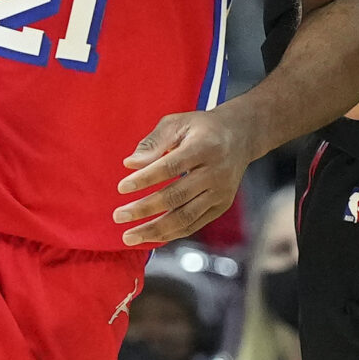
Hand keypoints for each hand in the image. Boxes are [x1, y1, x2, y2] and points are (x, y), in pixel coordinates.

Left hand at [114, 107, 257, 246]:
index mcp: (204, 147)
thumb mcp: (178, 123)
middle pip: (176, 196)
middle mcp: (215, 172)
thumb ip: (153, 142)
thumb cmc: (200, 128)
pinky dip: (171, 233)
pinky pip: (194, 224)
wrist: (240, 136)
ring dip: (155, 230)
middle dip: (144, 209)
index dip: (145, 179)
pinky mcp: (221, 206)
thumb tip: (130, 164)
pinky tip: (150, 236)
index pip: (170, 167)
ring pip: (185, 217)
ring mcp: (221, 192)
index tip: (121, 187)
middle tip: (118, 216)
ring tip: (129, 236)